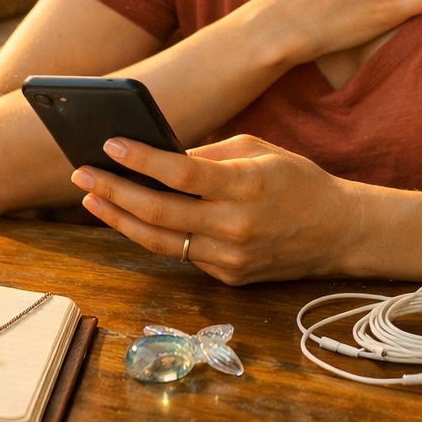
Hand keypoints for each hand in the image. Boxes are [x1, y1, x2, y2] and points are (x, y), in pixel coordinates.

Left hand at [71, 134, 358, 284]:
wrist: (340, 232)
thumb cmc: (296, 180)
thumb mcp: (258, 150)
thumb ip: (208, 154)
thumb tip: (158, 156)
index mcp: (246, 187)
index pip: (181, 174)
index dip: (141, 160)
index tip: (109, 144)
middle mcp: (236, 227)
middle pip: (159, 212)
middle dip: (113, 192)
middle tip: (81, 174)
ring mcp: (230, 258)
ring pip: (161, 241)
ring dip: (120, 219)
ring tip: (91, 199)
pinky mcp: (228, 278)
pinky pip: (181, 253)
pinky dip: (153, 234)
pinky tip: (128, 216)